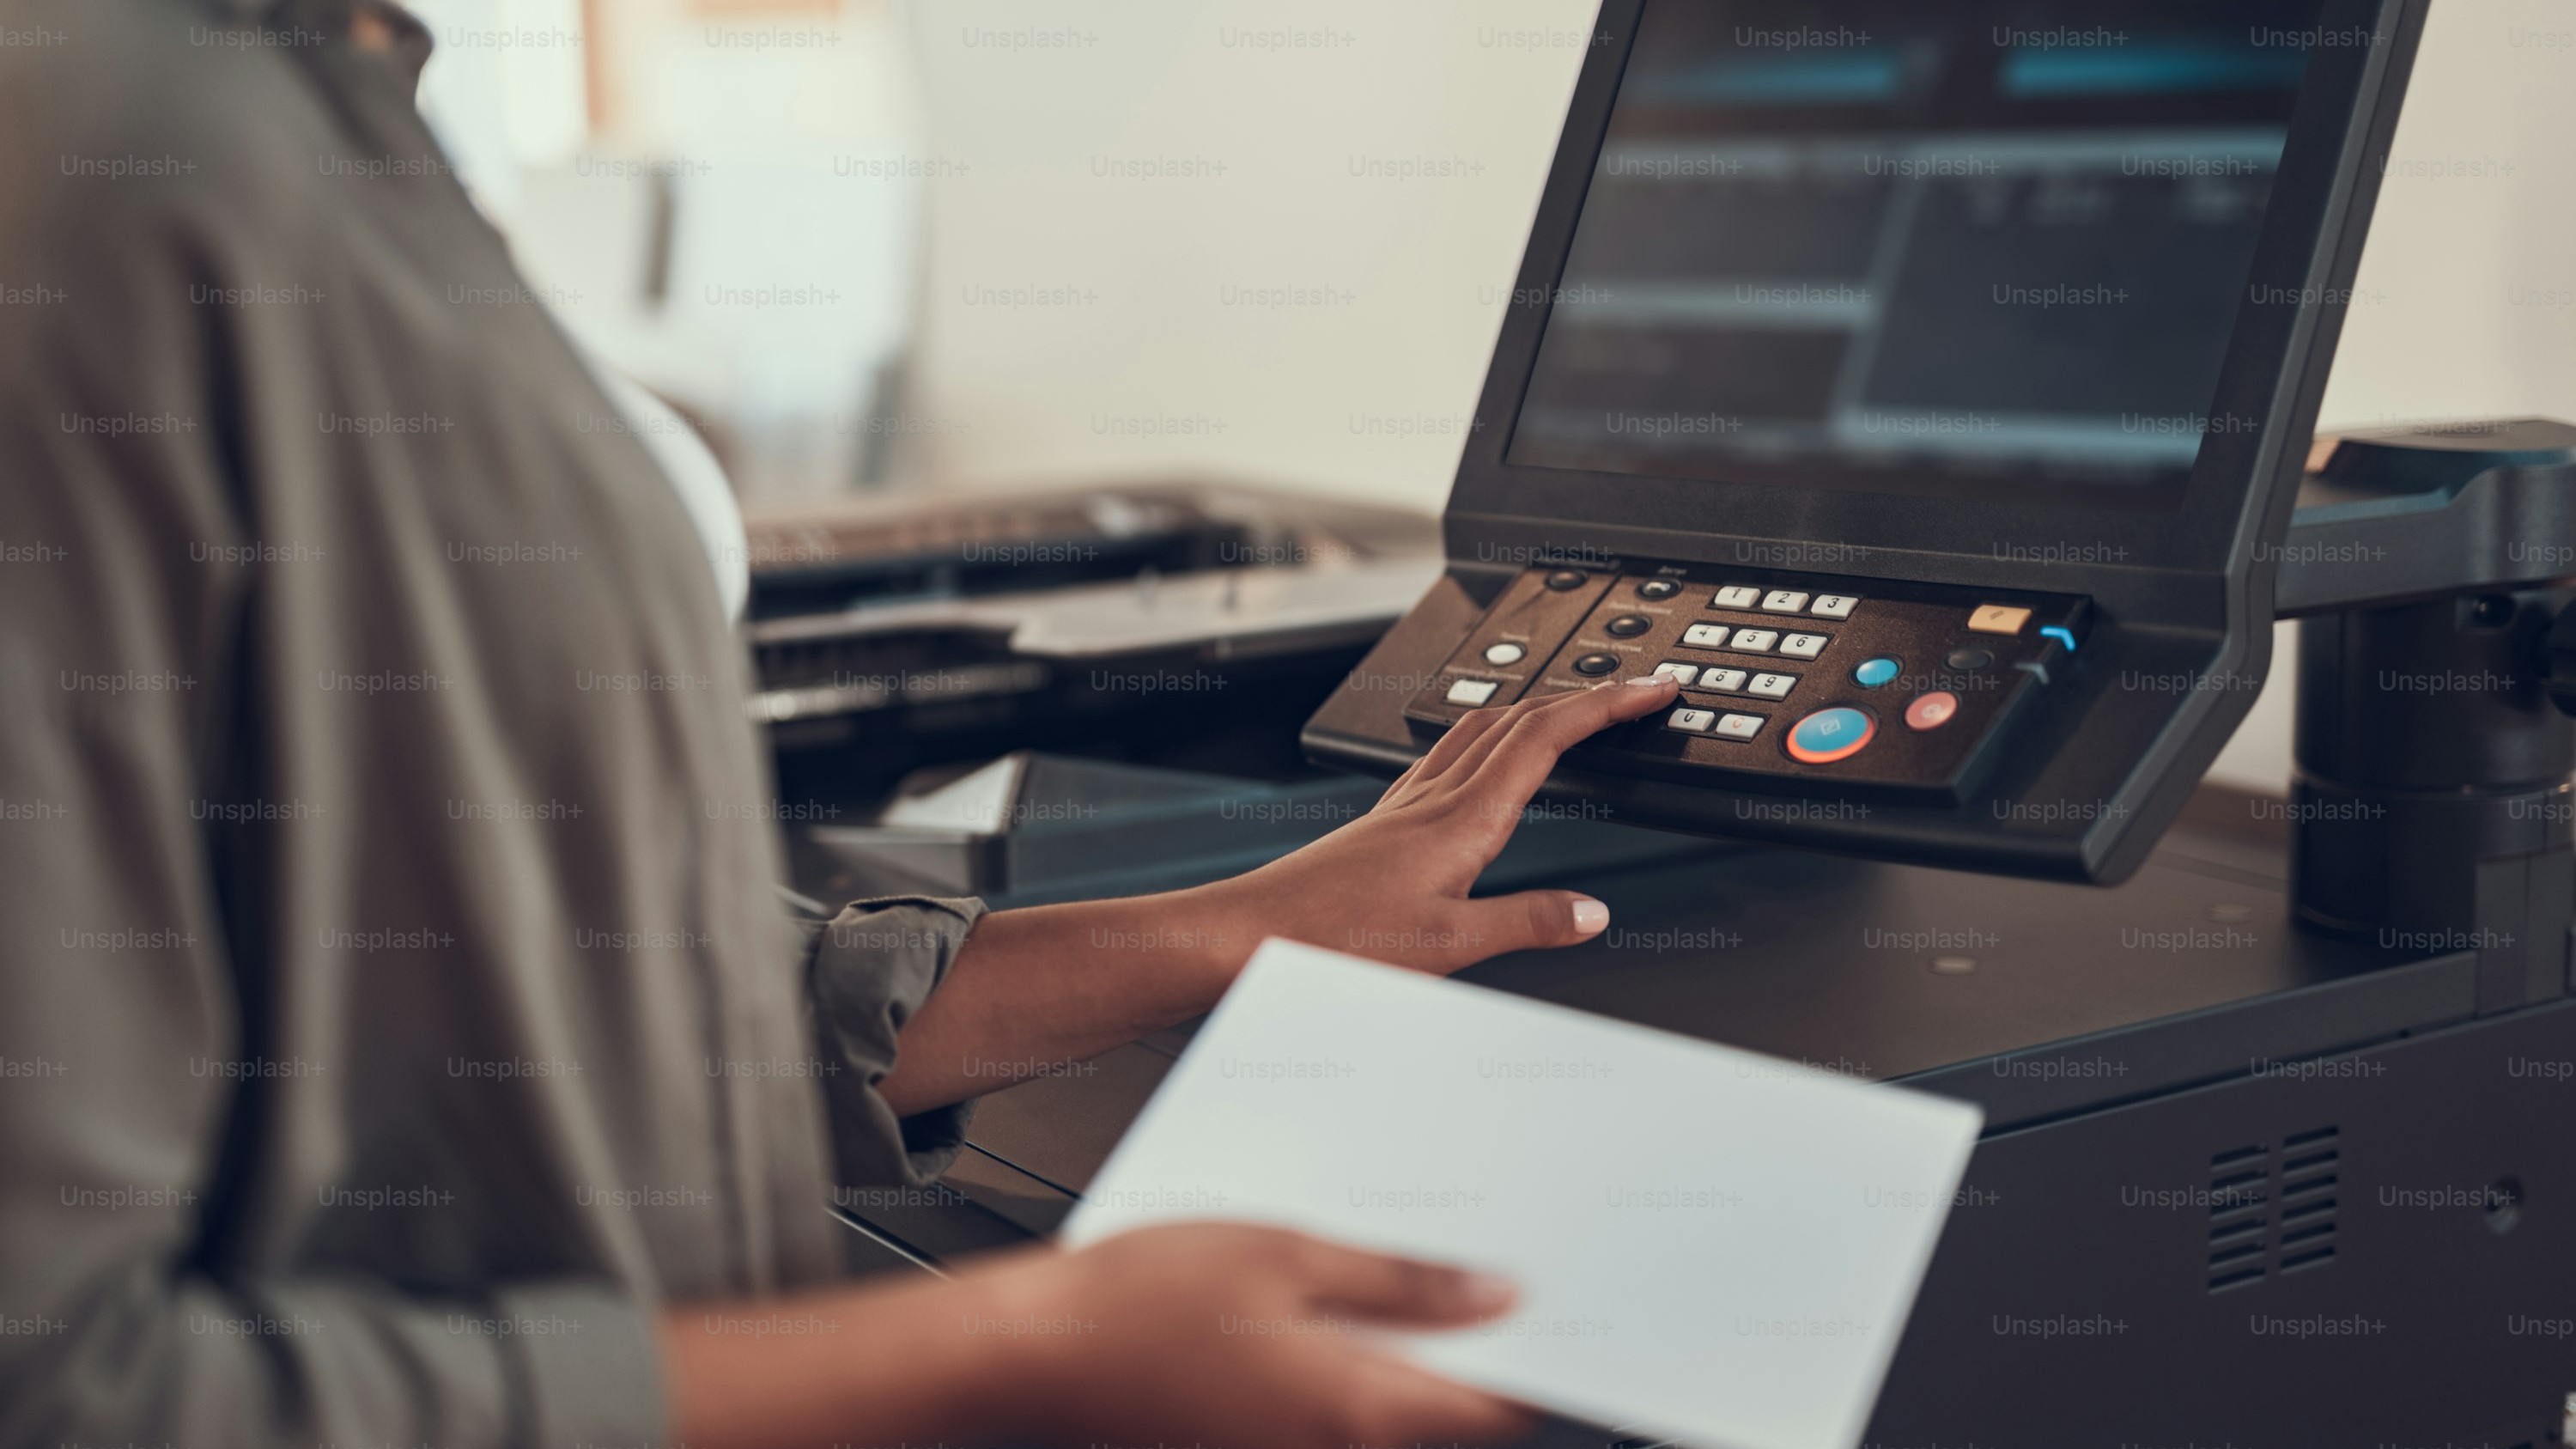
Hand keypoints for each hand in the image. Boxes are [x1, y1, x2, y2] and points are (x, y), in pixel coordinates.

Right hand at [988, 1222, 1532, 1448]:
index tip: (1579, 1316)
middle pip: (1445, 1414)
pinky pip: (1331, 1412)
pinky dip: (1353, 1364)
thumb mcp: (1284, 1253)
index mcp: (1357, 1410)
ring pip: (1387, 1412)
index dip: (1546, 1363)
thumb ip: (1399, 1280)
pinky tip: (1333, 1302)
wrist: (1030, 1355)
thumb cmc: (1134, 1302)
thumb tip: (1496, 1295)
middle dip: (1484, 1350)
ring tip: (1412, 1271)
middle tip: (1501, 1274)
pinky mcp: (1251, 1447)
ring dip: (1413, 1354)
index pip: (1495, 1408)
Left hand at [1203, 674, 1680, 972]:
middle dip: (1583, 698)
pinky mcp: (1383, 822)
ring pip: (1481, 730)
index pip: (1547, 738)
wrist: (1250, 934)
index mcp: (1461, 819)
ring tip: (1573, 711)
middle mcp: (1433, 798)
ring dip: (1535, 710)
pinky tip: (1482, 764)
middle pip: (1520, 719)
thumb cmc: (1330, 940)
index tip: (1652, 690)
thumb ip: (1526, 923)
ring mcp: (1405, 804)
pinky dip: (1489, 741)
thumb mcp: (1446, 946)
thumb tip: (1593, 911)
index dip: (1605, 707)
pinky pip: (1448, 757)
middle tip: (1633, 692)